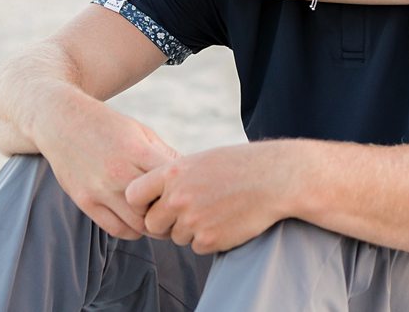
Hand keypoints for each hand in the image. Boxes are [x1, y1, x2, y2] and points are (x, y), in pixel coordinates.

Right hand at [39, 99, 179, 241]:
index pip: (170, 183)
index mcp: (136, 151)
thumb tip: (190, 176)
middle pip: (156, 209)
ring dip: (151, 226)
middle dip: (170, 214)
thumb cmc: (108, 125)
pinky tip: (137, 221)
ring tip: (159, 219)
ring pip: (137, 225)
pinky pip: (115, 229)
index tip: (187, 194)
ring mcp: (99, 190)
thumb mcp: (140, 131)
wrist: (61, 122)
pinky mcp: (84, 201)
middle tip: (177, 214)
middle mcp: (118, 173)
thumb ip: (164, 154)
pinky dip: (131, 231)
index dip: (182, 192)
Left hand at [125, 142, 292, 253]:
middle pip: (152, 223)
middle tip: (188, 212)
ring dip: (190, 230)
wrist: (275, 178)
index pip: (133, 195)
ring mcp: (193, 221)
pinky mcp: (209, 240)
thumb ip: (174, 178)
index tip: (154, 203)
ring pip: (176, 237)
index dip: (142, 202)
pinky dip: (209, 239)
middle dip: (165, 222)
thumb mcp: (200, 160)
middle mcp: (178, 198)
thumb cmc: (239, 165)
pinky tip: (226, 220)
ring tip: (215, 210)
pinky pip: (196, 247)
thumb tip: (152, 197)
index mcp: (172, 173)